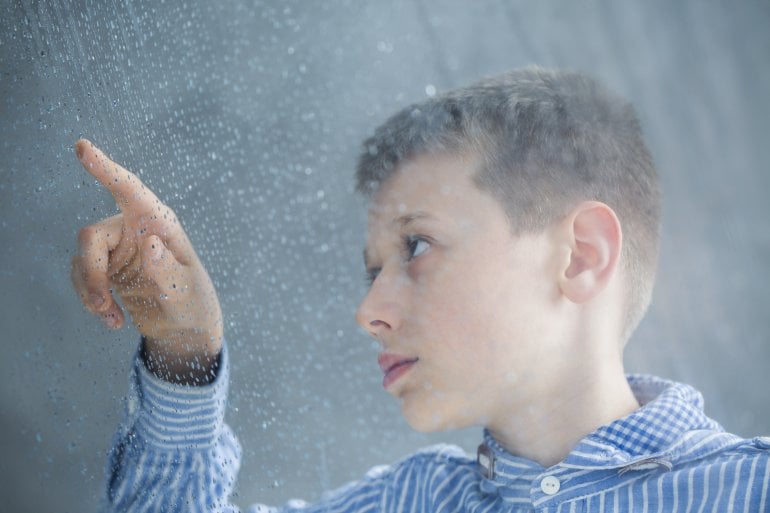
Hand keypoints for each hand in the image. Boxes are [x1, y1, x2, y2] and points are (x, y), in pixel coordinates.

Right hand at [71, 139, 222, 382]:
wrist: (184, 329)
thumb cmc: (192, 303)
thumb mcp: (185, 290)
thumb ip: (168, 270)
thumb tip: (150, 243)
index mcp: (160, 223)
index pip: (130, 191)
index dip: (105, 169)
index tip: (82, 147)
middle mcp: (134, 229)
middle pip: (92, 235)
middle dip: (91, 272)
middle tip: (100, 303)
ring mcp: (117, 249)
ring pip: (82, 259)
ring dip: (90, 292)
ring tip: (112, 317)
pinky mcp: (105, 269)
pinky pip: (82, 277)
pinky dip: (91, 300)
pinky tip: (113, 320)